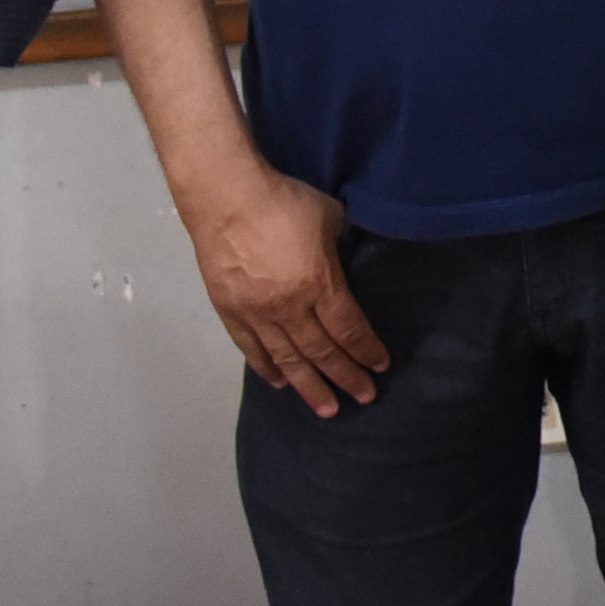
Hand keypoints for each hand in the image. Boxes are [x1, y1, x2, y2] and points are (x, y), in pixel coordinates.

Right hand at [178, 161, 388, 415]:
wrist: (225, 197)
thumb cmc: (283, 201)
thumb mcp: (329, 217)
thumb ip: (339, 245)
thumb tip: (342, 258)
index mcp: (319, 284)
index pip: (348, 328)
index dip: (365, 350)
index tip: (379, 367)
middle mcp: (289, 308)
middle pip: (321, 352)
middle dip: (345, 377)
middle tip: (363, 398)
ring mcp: (256, 313)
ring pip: (287, 360)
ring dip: (309, 387)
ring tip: (326, 409)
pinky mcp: (229, 310)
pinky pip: (251, 348)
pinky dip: (267, 369)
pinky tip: (280, 384)